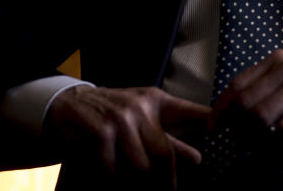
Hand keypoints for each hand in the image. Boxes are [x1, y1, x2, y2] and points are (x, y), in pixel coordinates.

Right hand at [44, 85, 210, 187]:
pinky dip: (117, 183)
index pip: (189, 113)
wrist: (68, 106)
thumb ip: (171, 136)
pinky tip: (117, 184)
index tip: (214, 145)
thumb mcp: (144, 117)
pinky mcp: (100, 135)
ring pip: (140, 167)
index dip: (207, 124)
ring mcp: (119, 121)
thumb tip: (198, 159)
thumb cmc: (114, 113)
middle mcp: (140, 108)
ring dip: (140, 186)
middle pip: (164, 155)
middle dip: (167, 182)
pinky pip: (115, 172)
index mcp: (156, 101)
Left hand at [213, 50, 282, 143]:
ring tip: (254, 151)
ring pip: (261, 118)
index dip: (221, 109)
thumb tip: (231, 112)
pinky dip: (275, 147)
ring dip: (253, 141)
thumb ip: (266, 87)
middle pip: (245, 103)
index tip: (214, 128)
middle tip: (237, 145)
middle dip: (236, 129)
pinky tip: (276, 152)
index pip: (237, 84)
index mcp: (277, 60)